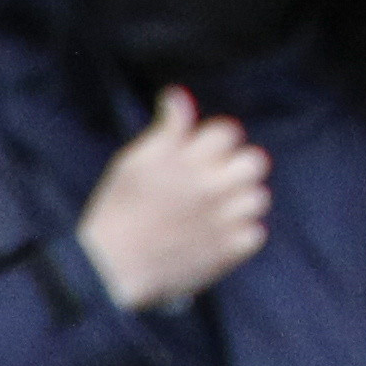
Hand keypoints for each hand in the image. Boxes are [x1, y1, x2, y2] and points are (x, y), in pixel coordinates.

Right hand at [77, 89, 272, 312]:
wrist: (108, 269)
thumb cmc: (119, 210)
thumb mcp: (134, 162)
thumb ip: (167, 130)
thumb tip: (178, 96)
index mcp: (187, 160)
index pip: (228, 132)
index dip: (215, 142)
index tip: (201, 156)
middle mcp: (210, 185)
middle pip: (255, 161)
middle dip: (237, 168)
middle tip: (215, 183)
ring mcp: (221, 219)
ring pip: (258, 198)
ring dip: (240, 204)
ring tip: (214, 213)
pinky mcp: (227, 251)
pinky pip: (254, 234)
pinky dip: (240, 237)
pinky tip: (215, 237)